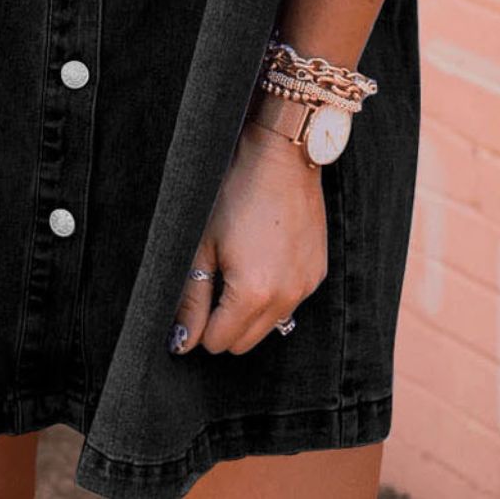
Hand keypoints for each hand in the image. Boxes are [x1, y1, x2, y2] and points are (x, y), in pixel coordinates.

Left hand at [168, 119, 327, 356]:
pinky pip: (290, 301)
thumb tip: (181, 342)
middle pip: (245, 341)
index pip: (219, 341)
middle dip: (224, 323)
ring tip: (238, 265)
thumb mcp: (203, 244)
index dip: (199, 326)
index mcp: (253, 293)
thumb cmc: (235, 193)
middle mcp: (286, 297)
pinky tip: (263, 257)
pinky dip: (273, 292)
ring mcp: (306, 286)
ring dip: (250, 309)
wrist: (281, 156)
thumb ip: (192, 298)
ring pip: (270, 324)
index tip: (195, 297)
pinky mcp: (318, 272)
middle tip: (213, 281)